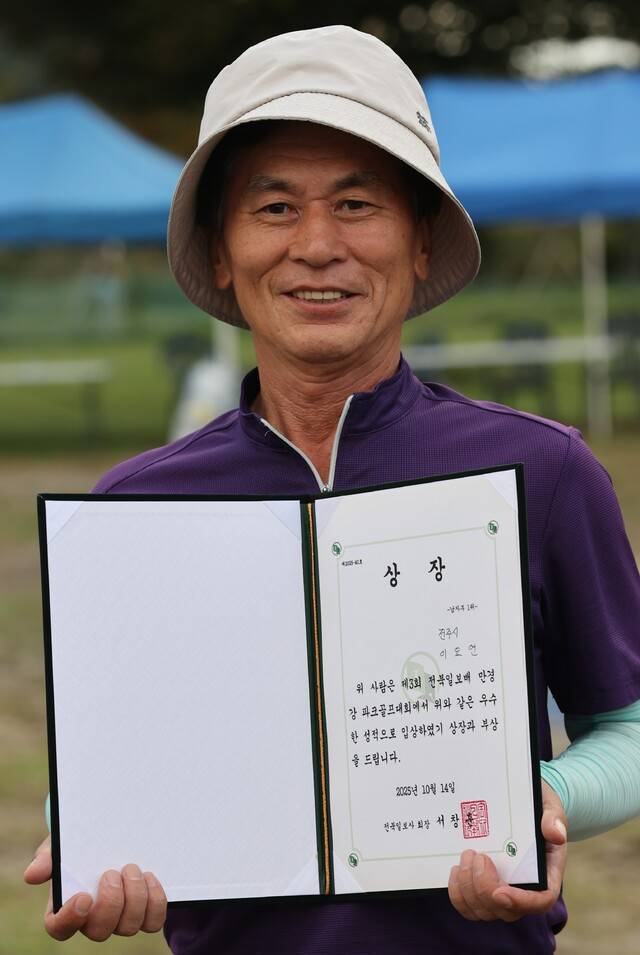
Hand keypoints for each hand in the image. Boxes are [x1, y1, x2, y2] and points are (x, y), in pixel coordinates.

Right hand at [24, 835, 166, 940]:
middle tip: (113, 872)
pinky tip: (150, 877)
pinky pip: (153, 922)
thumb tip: (32, 874)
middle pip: (99, 932)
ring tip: (133, 868)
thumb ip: (49, 856)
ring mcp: (120, 919)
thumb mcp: (65, 843)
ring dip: (134, 898)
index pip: (59, 928)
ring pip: (128, 927)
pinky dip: (155, 901)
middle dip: (110, 903)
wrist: (114, 835)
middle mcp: (93, 919)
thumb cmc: (82, 844)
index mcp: (66, 905)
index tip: (83, 896)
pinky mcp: (145, 914)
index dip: (69, 919)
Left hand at [448, 781, 567, 921]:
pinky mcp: (483, 887)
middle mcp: (526, 888)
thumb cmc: (537, 807)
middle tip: (476, 855)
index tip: (499, 891)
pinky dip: (458, 894)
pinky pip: (470, 906)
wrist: (520, 802)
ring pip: (485, 910)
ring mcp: (503, 890)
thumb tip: (556, 834)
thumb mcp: (549, 806)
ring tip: (466, 856)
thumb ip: (554, 818)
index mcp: (547, 872)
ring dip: (469, 889)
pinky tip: (455, 870)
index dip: (520, 902)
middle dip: (485, 888)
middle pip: (507, 910)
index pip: (541, 901)